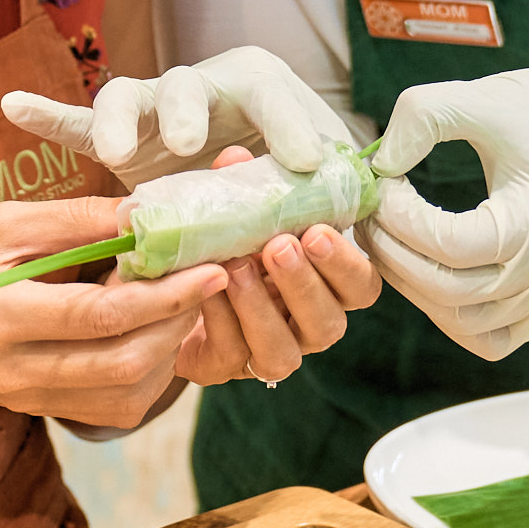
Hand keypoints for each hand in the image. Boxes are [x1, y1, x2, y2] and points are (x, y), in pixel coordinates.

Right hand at [0, 196, 228, 428]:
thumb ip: (73, 221)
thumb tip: (145, 212)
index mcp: (1, 319)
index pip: (102, 317)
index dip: (164, 295)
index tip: (210, 265)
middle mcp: (16, 372)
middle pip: (123, 365)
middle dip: (177, 324)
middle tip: (205, 279)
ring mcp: (26, 398)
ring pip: (124, 396)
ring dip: (166, 352)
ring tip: (178, 302)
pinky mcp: (35, 408)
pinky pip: (108, 407)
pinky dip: (143, 375)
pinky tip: (150, 334)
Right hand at [1, 45, 351, 184]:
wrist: (261, 172)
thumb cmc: (302, 181)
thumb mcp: (330, 184)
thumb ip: (339, 192)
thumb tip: (355, 217)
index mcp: (260, 88)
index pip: (273, 96)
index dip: (288, 125)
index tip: (307, 161)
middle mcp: (203, 89)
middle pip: (188, 86)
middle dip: (186, 112)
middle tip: (188, 146)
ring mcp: (153, 112)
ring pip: (127, 100)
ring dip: (119, 121)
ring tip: (114, 148)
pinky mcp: (117, 136)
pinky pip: (79, 123)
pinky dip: (47, 116)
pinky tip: (14, 105)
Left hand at [158, 146, 383, 388]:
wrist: (168, 287)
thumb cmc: (222, 243)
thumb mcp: (236, 212)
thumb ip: (243, 188)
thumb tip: (237, 159)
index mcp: (324, 286)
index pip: (360, 286)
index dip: (346, 264)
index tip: (318, 232)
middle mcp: (305, 326)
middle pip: (328, 323)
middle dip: (304, 284)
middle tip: (279, 246)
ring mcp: (267, 353)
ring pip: (283, 352)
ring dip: (262, 308)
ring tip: (237, 268)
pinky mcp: (224, 368)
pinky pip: (231, 354)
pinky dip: (220, 319)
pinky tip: (205, 290)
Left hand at [366, 61, 528, 360]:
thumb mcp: (486, 98)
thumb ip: (425, 116)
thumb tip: (378, 164)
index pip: (452, 245)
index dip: (401, 218)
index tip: (380, 182)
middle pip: (451, 293)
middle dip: (394, 254)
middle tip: (368, 215)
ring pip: (465, 324)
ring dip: (414, 287)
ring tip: (390, 240)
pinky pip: (491, 339)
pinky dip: (449, 316)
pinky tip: (428, 270)